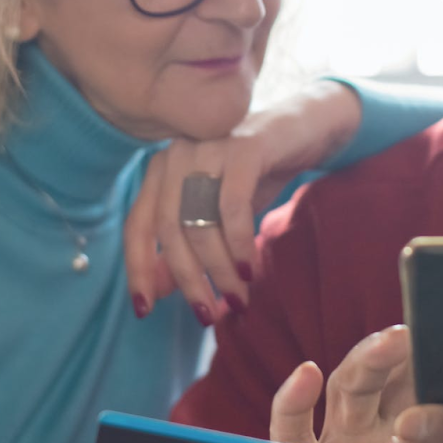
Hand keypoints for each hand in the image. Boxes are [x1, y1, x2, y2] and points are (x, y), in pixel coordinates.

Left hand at [124, 81, 360, 324]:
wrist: (306, 128)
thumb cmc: (256, 176)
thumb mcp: (216, 216)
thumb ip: (184, 248)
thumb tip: (155, 291)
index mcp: (160, 170)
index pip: (136, 226)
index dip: (138, 270)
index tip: (145, 310)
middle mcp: (176, 154)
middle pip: (167, 229)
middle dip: (187, 279)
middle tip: (208, 314)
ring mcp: (208, 146)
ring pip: (199, 222)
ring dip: (219, 269)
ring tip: (239, 297)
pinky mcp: (244, 147)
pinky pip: (232, 206)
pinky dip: (239, 243)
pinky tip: (251, 268)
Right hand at [268, 326, 441, 442]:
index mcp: (413, 436)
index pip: (427, 386)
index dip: (442, 360)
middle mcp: (375, 428)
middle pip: (390, 375)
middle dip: (408, 348)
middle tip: (433, 327)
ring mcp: (337, 442)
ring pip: (348, 388)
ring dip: (367, 360)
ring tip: (390, 341)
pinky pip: (289, 429)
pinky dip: (292, 399)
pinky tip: (306, 375)